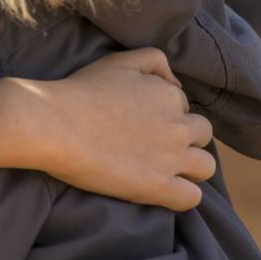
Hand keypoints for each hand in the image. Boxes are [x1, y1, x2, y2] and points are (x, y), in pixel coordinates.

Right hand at [0, 48, 214, 211]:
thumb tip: (176, 82)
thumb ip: (153, 61)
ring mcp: (172, 158)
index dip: (164, 113)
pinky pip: (191, 198)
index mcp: (169, 95)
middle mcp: (178, 126)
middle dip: (185, 137)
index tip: (140, 120)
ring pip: (206, 166)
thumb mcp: (119, 61)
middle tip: (154, 143)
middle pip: (202, 133)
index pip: (183, 105)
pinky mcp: (159, 187)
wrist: (54, 124)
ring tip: (163, 167)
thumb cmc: (80, 90)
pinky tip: (161, 190)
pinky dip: (182, 195)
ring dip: (190, 166)